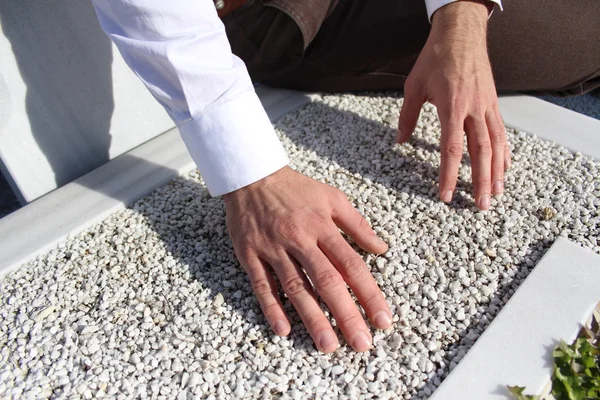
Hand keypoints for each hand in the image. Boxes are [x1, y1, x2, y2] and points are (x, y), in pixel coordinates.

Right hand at [224, 167, 392, 352]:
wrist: (251, 175)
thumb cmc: (296, 189)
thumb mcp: (332, 198)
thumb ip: (357, 225)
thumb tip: (382, 248)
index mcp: (322, 226)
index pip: (351, 265)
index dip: (369, 294)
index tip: (383, 320)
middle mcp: (299, 239)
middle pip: (326, 281)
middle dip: (346, 315)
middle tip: (361, 344)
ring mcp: (273, 249)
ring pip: (296, 288)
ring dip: (312, 319)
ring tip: (328, 346)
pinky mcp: (250, 255)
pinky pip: (262, 285)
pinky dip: (272, 308)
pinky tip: (284, 331)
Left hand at [397, 0, 509, 209]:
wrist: (461, 33)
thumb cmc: (435, 58)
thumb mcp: (414, 85)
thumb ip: (407, 115)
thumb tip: (401, 140)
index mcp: (452, 106)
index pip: (451, 148)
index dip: (448, 174)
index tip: (445, 195)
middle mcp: (474, 109)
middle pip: (480, 152)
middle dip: (479, 181)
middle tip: (479, 206)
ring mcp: (487, 106)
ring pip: (496, 145)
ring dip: (496, 172)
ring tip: (495, 195)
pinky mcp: (493, 103)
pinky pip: (501, 132)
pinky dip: (504, 152)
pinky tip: (504, 168)